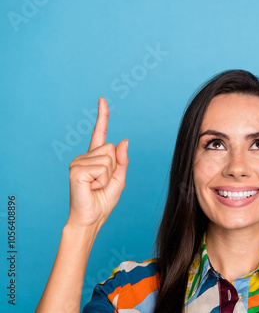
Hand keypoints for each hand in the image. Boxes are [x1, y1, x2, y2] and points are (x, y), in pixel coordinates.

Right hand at [67, 97, 128, 227]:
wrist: (91, 218)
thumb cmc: (103, 201)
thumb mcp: (119, 179)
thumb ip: (122, 160)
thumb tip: (124, 140)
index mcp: (94, 158)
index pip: (99, 133)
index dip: (102, 116)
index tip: (102, 99)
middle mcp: (84, 157)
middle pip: (111, 149)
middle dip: (114, 168)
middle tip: (102, 183)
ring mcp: (77, 162)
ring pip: (108, 158)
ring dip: (108, 176)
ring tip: (96, 186)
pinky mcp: (76, 170)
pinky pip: (102, 168)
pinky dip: (102, 180)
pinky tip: (91, 188)